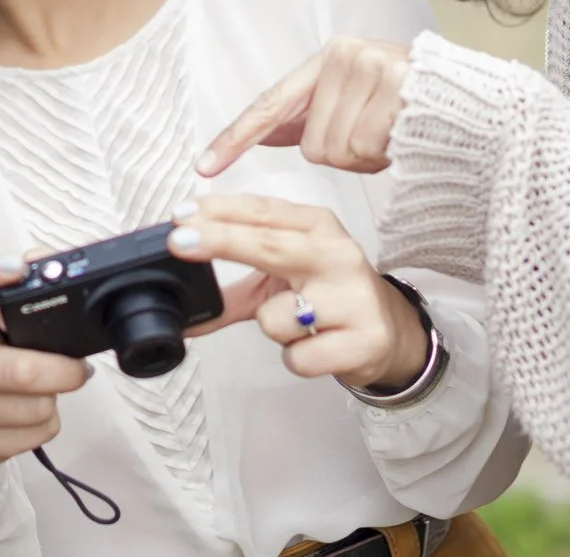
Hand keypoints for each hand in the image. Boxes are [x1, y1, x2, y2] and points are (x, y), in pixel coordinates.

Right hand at [0, 251, 92, 477]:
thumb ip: (16, 292)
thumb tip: (44, 260)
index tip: (16, 267)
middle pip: (23, 369)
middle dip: (65, 371)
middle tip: (77, 367)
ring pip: (38, 407)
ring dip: (53, 399)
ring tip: (41, 391)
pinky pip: (37, 433)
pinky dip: (45, 424)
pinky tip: (28, 414)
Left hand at [169, 194, 429, 389]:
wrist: (392, 334)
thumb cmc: (329, 295)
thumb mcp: (282, 281)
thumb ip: (232, 292)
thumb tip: (183, 313)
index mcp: (316, 227)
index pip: (262, 211)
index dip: (218, 212)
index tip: (179, 215)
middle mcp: (336, 254)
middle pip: (269, 244)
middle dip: (220, 240)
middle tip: (178, 242)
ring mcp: (353, 297)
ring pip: (277, 317)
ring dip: (275, 328)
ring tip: (301, 325)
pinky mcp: (364, 340)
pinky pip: (298, 356)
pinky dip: (297, 358)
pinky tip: (317, 347)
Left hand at [196, 34, 413, 177]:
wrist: (479, 104)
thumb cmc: (411, 106)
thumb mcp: (355, 100)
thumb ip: (311, 113)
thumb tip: (262, 132)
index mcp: (328, 59)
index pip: (271, 103)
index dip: (235, 138)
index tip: (203, 166)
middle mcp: (345, 56)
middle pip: (311, 144)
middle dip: (343, 153)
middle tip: (377, 137)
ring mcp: (371, 68)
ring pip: (336, 151)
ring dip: (365, 157)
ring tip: (392, 135)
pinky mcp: (395, 88)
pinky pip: (365, 149)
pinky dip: (383, 157)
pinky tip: (404, 138)